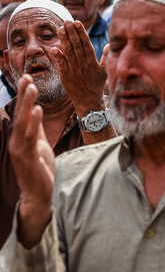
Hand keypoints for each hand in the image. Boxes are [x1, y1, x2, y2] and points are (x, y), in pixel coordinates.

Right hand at [8, 75, 55, 247]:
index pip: (22, 112)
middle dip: (23, 95)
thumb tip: (36, 112)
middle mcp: (17, 141)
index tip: (26, 78)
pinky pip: (30, 137)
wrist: (40, 194)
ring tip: (32, 88)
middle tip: (26, 76)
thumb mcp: (40, 145)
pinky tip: (37, 110)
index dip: (23, 96)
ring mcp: (20, 149)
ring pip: (23, 123)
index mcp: (21, 137)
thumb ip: (36, 129)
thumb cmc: (40, 169)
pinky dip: (33, 123)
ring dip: (26, 104)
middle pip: (20, 114)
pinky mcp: (27, 157)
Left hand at [51, 20, 106, 114]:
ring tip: (61, 28)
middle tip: (67, 21)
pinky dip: (58, 57)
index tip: (77, 22)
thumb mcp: (105, 71)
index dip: (81, 33)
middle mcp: (84, 65)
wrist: (89, 101)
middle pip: (77, 46)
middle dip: (72, 32)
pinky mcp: (66, 77)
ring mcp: (74, 71)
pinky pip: (62, 65)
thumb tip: (109, 45)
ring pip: (69, 53)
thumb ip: (105, 57)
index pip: (86, 44)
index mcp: (93, 63)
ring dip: (64, 40)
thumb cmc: (97, 85)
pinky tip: (54, 48)